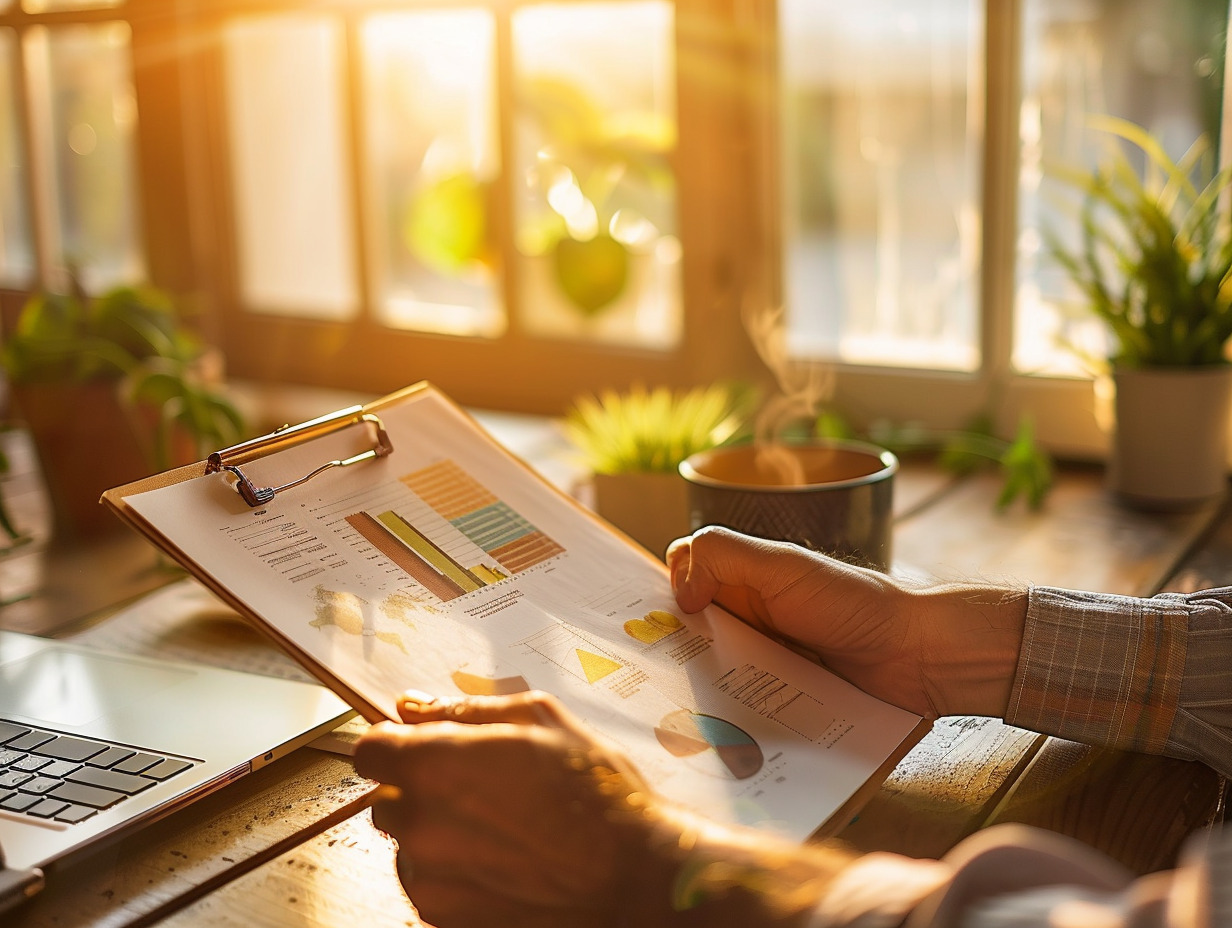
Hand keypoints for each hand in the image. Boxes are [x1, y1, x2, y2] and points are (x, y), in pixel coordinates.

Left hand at [353, 690, 850, 927]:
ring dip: (436, 831)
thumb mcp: (541, 721)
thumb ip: (466, 709)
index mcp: (437, 764)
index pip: (369, 750)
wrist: (631, 878)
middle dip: (420, 788)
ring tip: (501, 829)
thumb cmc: (594, 794)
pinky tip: (503, 861)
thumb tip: (414, 707)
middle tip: (479, 788)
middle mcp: (420, 822)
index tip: (420, 747)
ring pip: (408, 843)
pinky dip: (452, 871)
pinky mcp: (444, 917)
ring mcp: (429, 877)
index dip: (395, 744)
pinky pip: (427, 884)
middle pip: (387, 798)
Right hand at [666, 527, 1026, 718]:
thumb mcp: (780, 564)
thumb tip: (676, 596)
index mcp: (739, 579)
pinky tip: (719, 740)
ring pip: (710, 681)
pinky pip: (745, 715)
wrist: (919, 656)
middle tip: (646, 685)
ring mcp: (763, 662)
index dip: (657, 600)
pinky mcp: (781, 703)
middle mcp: (746, 619)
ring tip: (675, 719)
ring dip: (699, 698)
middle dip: (667, 659)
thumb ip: (721, 556)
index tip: (637, 628)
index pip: (679, 581)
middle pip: (686, 638)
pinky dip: (732, 725)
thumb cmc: (854, 602)